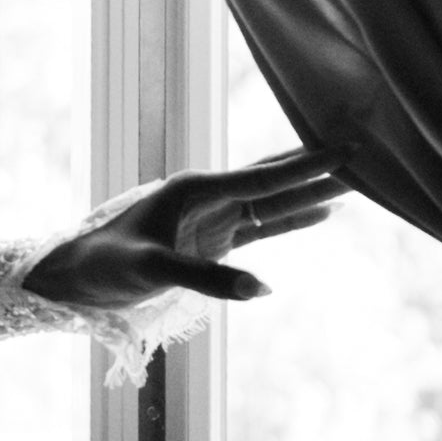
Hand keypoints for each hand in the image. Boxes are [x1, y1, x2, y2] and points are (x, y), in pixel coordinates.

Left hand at [24, 145, 350, 317]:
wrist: (75, 275)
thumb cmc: (105, 265)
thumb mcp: (152, 269)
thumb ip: (206, 278)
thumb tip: (262, 288)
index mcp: (196, 189)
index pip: (265, 177)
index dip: (308, 168)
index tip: (348, 151)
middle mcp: (209, 195)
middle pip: (275, 180)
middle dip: (318, 169)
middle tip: (366, 154)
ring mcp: (213, 217)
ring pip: (274, 201)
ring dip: (312, 192)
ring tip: (357, 182)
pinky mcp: (212, 239)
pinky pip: (262, 225)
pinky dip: (293, 219)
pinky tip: (322, 213)